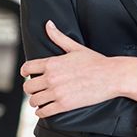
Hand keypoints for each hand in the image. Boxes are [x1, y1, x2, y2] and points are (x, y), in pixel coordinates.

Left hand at [21, 20, 136, 117]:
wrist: (112, 76)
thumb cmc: (96, 62)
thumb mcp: (75, 48)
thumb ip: (59, 37)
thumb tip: (48, 24)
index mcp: (52, 63)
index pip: (27, 68)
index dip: (25, 73)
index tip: (27, 75)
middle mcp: (51, 78)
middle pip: (28, 87)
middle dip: (31, 89)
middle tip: (37, 89)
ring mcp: (57, 92)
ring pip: (34, 100)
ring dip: (36, 101)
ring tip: (41, 100)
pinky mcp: (64, 105)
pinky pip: (43, 112)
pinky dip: (41, 112)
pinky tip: (45, 110)